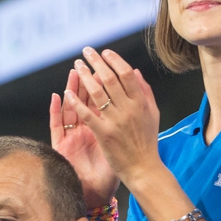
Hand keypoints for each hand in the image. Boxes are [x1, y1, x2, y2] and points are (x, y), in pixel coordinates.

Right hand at [51, 68, 119, 207]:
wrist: (100, 194)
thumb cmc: (114, 169)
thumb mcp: (124, 143)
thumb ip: (129, 122)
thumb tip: (138, 99)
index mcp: (101, 127)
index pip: (100, 100)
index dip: (102, 84)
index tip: (106, 68)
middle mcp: (85, 129)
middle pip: (84, 100)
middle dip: (85, 81)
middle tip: (85, 63)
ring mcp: (73, 136)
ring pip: (70, 107)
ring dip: (71, 90)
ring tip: (72, 73)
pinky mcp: (63, 145)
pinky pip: (57, 125)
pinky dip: (56, 110)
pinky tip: (56, 97)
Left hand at [66, 47, 163, 183]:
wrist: (144, 168)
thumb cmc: (147, 142)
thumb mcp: (153, 114)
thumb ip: (146, 92)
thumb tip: (136, 71)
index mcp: (141, 103)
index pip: (127, 74)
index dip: (115, 60)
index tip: (105, 52)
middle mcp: (128, 109)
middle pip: (110, 79)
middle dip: (96, 62)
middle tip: (86, 52)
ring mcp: (115, 121)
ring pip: (97, 93)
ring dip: (84, 77)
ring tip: (76, 66)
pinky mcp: (104, 134)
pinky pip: (87, 114)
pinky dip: (76, 102)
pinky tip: (67, 93)